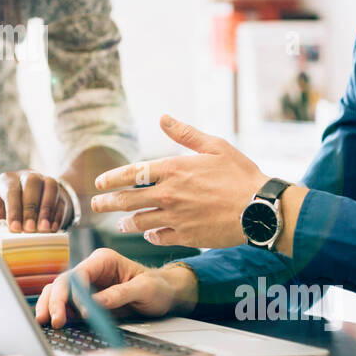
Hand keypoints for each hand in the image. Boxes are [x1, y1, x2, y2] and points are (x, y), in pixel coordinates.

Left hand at [0, 170, 73, 232]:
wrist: (31, 199)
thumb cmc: (10, 206)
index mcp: (8, 179)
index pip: (11, 191)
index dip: (13, 210)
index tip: (14, 229)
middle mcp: (28, 176)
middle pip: (31, 184)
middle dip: (30, 209)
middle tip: (29, 229)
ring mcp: (45, 181)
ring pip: (50, 188)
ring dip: (47, 210)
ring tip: (43, 230)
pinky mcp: (59, 191)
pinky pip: (61, 199)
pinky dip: (57, 215)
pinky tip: (53, 228)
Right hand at [35, 247, 196, 327]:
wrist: (166, 295)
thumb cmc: (158, 286)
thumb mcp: (144, 289)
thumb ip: (119, 294)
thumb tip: (94, 304)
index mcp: (103, 260)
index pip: (79, 274)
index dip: (73, 293)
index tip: (77, 312)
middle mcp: (91, 271)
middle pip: (63, 283)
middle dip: (54, 301)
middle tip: (53, 321)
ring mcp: (87, 286)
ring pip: (59, 293)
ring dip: (51, 307)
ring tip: (47, 323)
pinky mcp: (87, 301)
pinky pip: (67, 306)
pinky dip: (59, 314)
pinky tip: (56, 324)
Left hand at [90, 114, 267, 248]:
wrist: (260, 209)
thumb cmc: (240, 174)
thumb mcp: (215, 146)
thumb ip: (185, 134)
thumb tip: (162, 118)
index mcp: (173, 169)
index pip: (131, 173)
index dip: (111, 179)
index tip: (99, 183)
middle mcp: (168, 194)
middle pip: (127, 201)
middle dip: (107, 203)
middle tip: (96, 204)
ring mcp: (175, 217)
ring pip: (139, 222)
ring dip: (125, 222)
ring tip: (119, 223)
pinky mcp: (185, 236)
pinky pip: (158, 237)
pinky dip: (150, 235)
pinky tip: (149, 234)